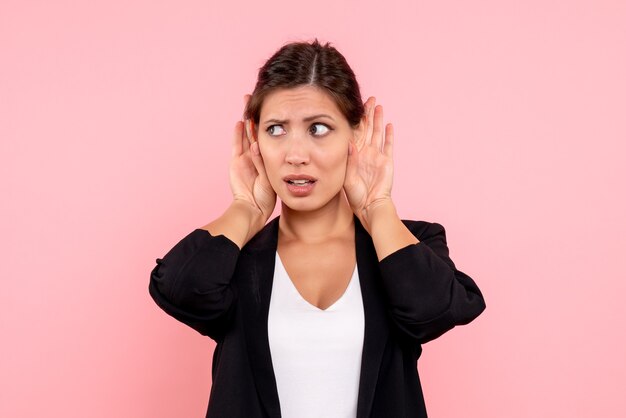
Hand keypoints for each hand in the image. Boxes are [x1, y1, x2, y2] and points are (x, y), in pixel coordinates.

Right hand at [228, 95, 275, 225]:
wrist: (253, 208)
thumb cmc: (267, 197)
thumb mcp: (278, 176)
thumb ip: (282, 164)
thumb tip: (294, 153)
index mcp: (264, 159)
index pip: (267, 136)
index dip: (270, 123)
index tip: (273, 108)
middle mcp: (253, 156)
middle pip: (255, 130)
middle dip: (255, 115)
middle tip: (256, 98)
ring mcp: (243, 158)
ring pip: (246, 134)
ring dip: (247, 119)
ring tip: (248, 103)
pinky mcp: (235, 162)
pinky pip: (237, 145)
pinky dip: (239, 134)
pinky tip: (241, 122)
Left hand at [343, 97, 394, 231]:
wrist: (370, 206)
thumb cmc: (356, 195)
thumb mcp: (347, 177)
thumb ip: (349, 160)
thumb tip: (349, 142)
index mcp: (354, 155)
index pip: (355, 132)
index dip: (355, 120)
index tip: (354, 106)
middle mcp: (366, 153)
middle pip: (367, 128)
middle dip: (368, 114)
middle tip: (369, 99)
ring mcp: (377, 156)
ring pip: (378, 133)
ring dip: (378, 120)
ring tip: (378, 106)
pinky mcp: (387, 162)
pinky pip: (389, 145)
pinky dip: (389, 135)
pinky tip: (389, 124)